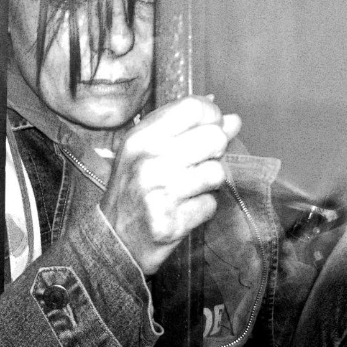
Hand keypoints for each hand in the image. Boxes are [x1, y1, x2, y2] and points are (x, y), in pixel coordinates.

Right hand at [100, 96, 241, 274]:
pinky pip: (211, 204)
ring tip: (189, 188)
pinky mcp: (172, 221)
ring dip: (209, 182)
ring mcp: (160, 192)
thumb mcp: (146, 151)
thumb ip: (185, 131)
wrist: (115, 238)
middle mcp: (149, 161)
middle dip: (215, 151)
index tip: (209, 127)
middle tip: (198, 163)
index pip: (193, 108)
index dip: (211, 116)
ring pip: (217, 172)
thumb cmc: (133, 188)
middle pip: (214, 137)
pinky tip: (184, 208)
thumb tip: (231, 120)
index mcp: (140, 138)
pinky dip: (203, 207)